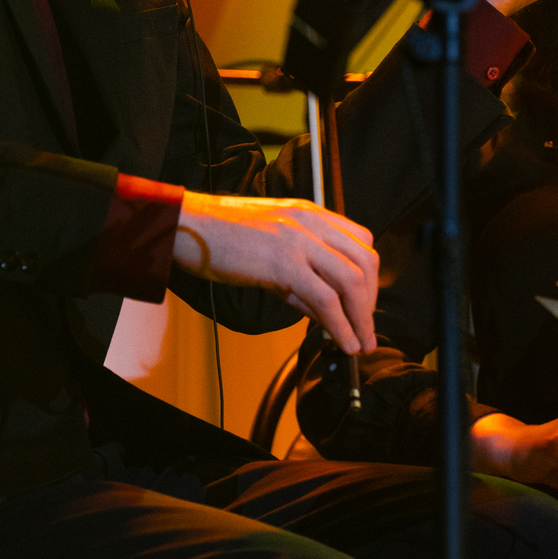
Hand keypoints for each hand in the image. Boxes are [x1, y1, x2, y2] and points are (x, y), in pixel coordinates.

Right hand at [173, 192, 377, 354]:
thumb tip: (327, 315)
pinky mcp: (284, 263)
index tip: (363, 306)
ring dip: (362, 318)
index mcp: (311, 215)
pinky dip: (341, 325)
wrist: (186, 226)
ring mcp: (299, 240)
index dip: (370, 278)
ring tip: (360, 343)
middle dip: (371, 302)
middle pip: (365, 261)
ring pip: (352, 280)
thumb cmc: (222, 238)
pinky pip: (325, 298)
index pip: (361, 242)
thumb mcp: (272, 252)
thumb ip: (302, 281)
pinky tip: (344, 342)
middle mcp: (312, 223)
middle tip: (366, 330)